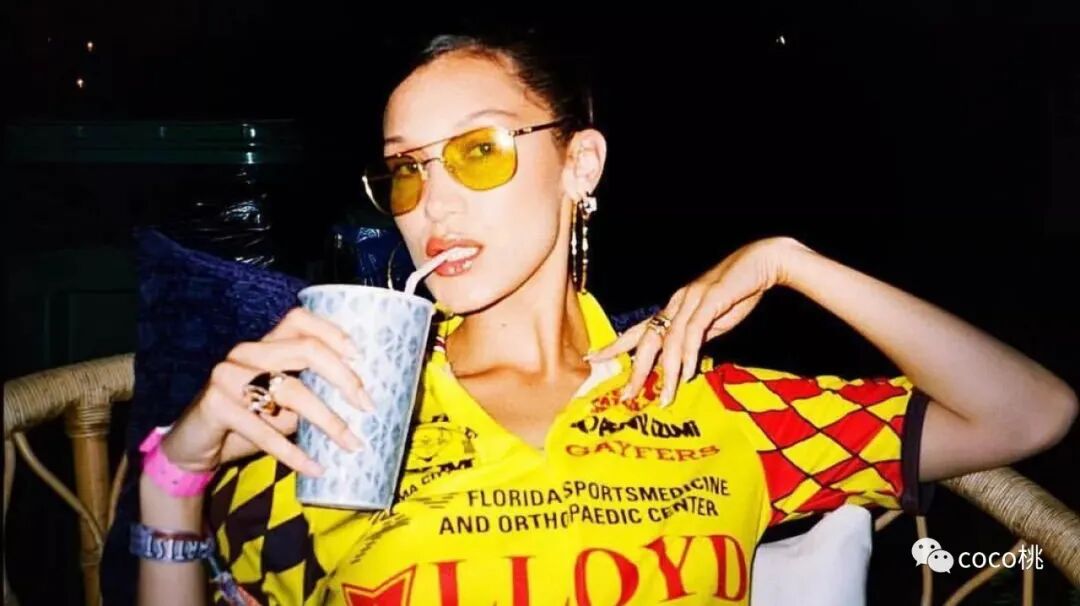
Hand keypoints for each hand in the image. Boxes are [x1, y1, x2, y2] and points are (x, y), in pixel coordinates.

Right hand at [159, 308, 375, 477]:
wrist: (190, 447)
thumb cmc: (246, 422)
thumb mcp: (279, 405)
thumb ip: (308, 394)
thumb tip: (357, 403)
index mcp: (263, 345)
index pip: (300, 319)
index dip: (334, 333)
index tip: (361, 357)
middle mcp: (245, 353)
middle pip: (305, 349)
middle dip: (344, 378)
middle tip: (368, 406)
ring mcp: (228, 377)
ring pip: (291, 392)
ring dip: (329, 421)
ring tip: (353, 444)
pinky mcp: (216, 406)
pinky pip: (265, 431)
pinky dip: (295, 454)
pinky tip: (317, 468)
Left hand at [589, 236, 807, 405]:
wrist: (762, 264)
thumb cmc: (739, 292)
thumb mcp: (713, 321)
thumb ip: (696, 339)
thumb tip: (683, 362)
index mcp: (674, 308)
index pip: (640, 330)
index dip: (617, 344)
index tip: (593, 357)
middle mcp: (676, 303)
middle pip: (647, 338)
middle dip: (636, 369)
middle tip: (626, 395)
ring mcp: (691, 300)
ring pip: (669, 340)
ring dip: (666, 372)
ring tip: (664, 397)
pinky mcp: (709, 299)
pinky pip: (693, 331)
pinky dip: (688, 354)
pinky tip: (686, 374)